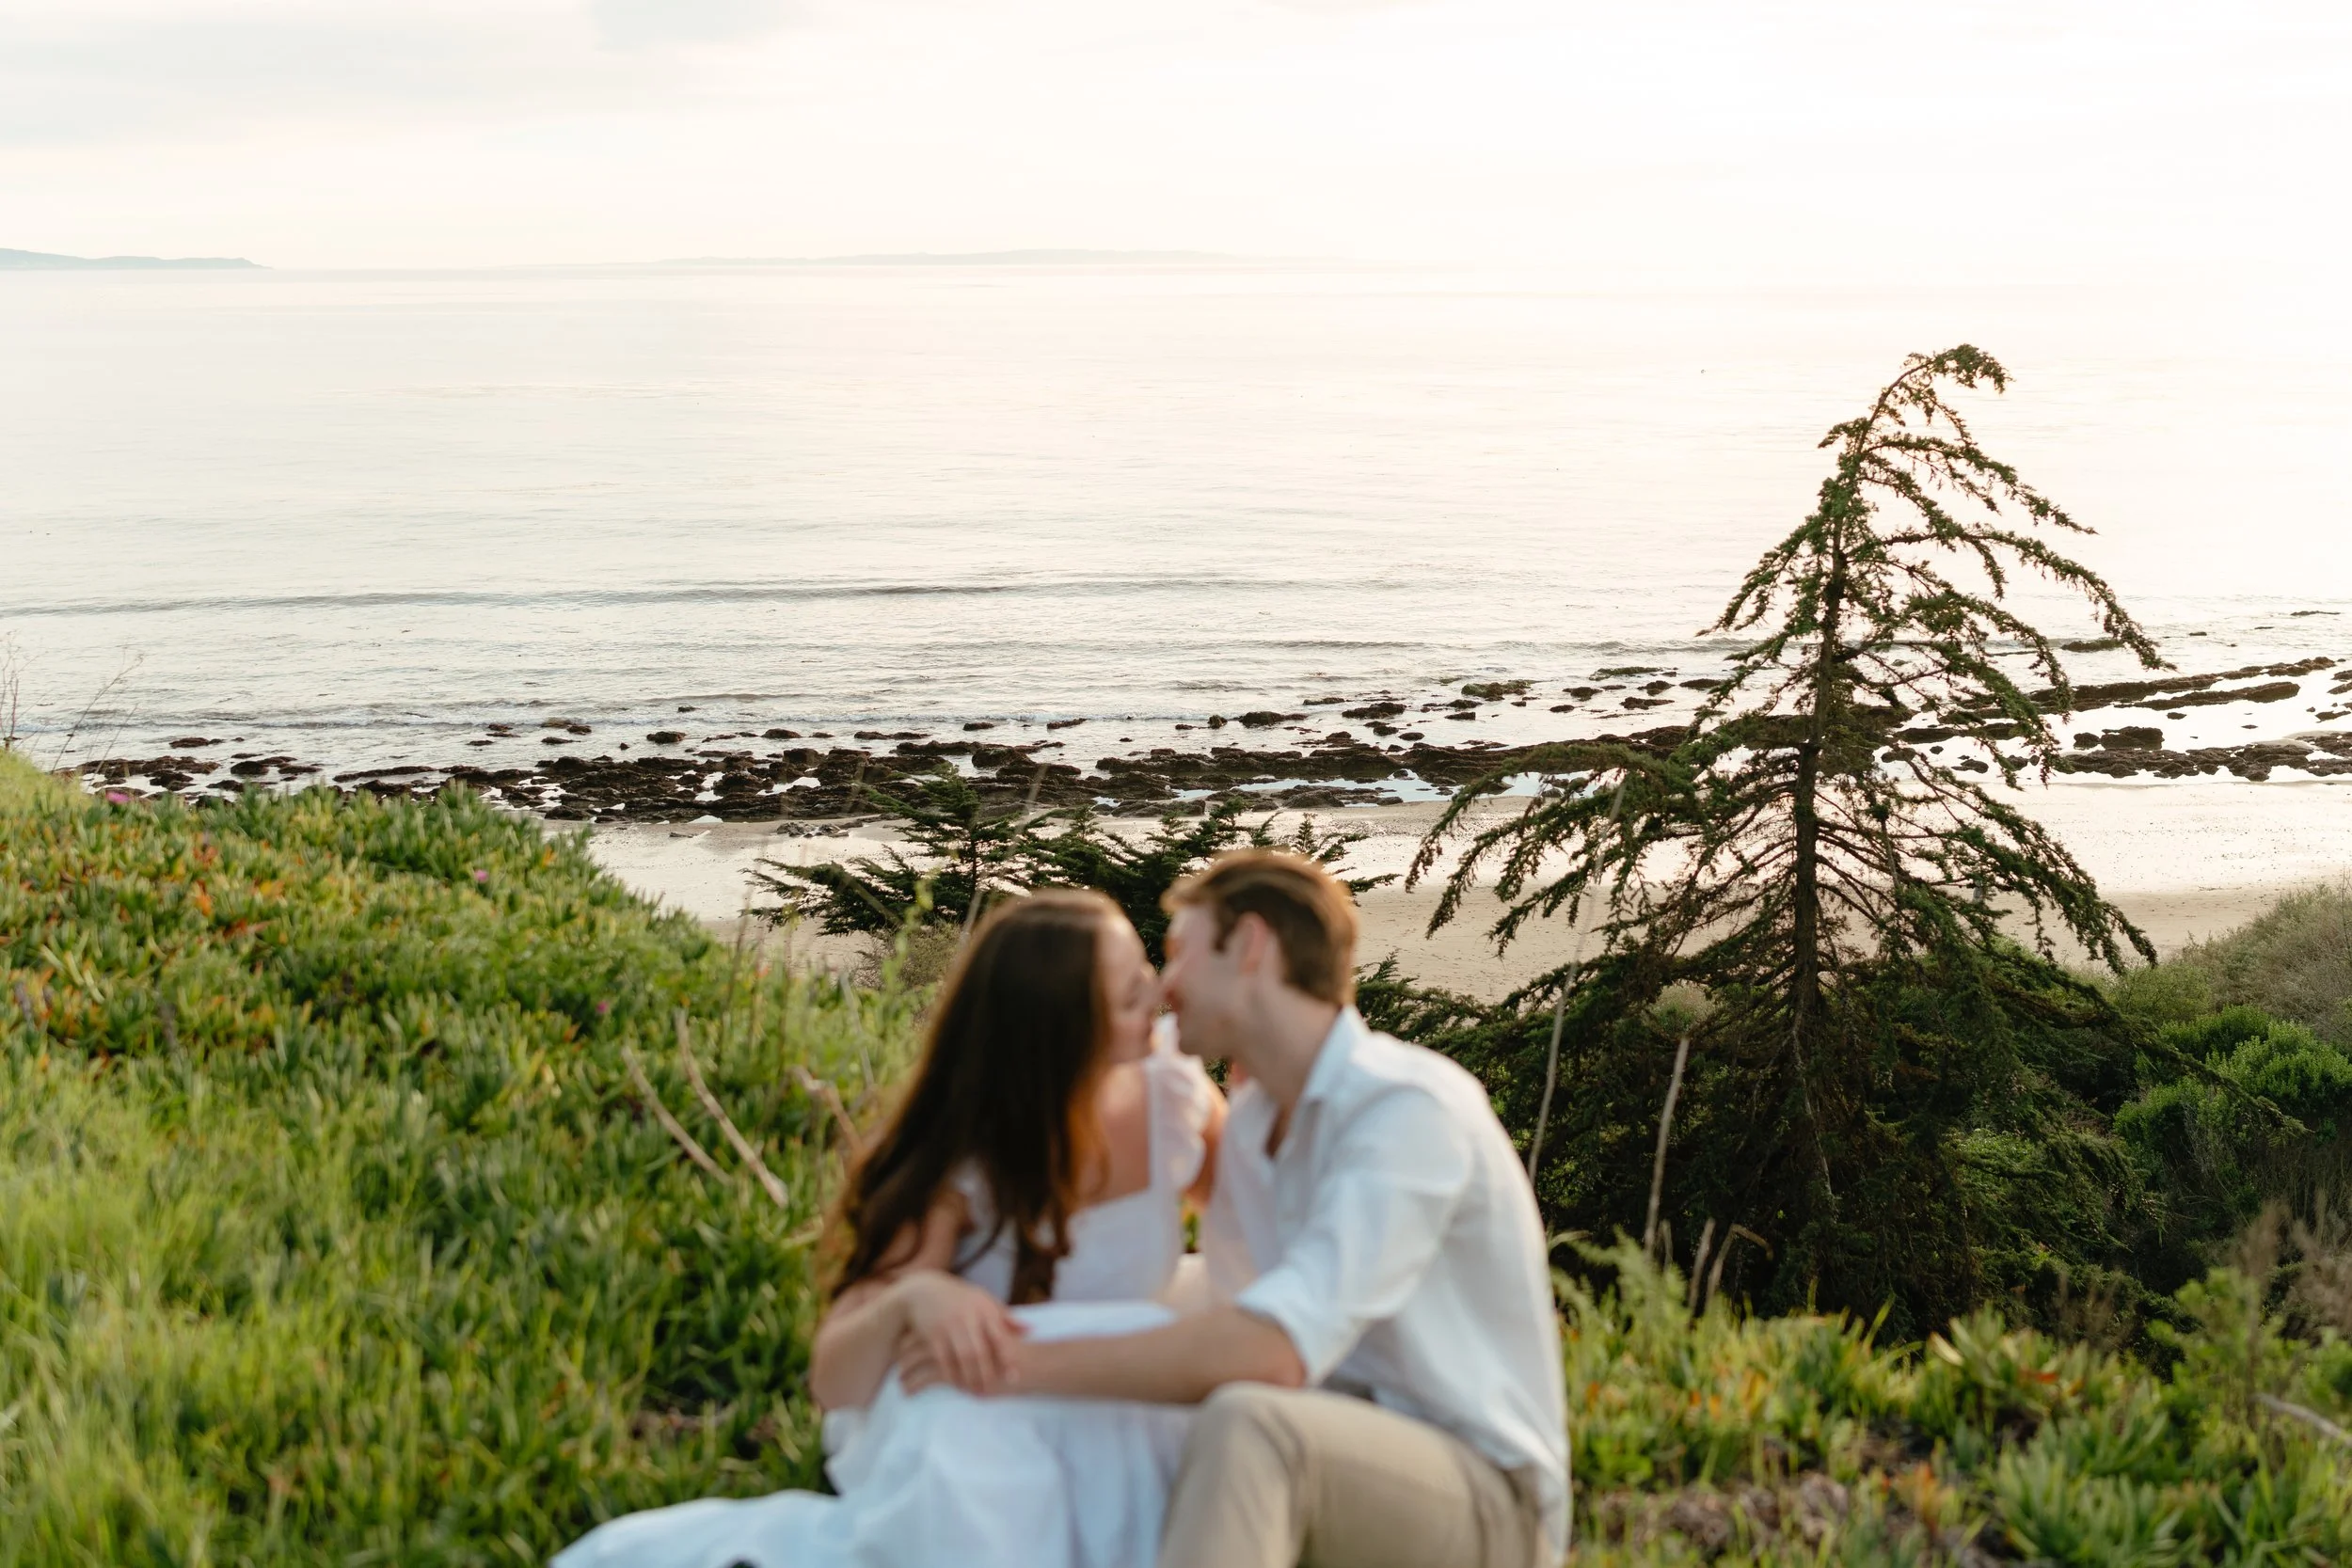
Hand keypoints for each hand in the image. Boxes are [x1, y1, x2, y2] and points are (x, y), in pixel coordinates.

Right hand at [894, 1272, 1023, 1394]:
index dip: (1007, 1358)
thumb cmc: (960, 1298)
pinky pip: (944, 1360)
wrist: (924, 1290)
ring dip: (971, 1378)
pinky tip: (958, 1385)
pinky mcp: (933, 1335)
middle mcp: (967, 1317)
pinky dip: (952, 1375)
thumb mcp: (984, 1300)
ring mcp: (949, 1326)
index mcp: (984, 1308)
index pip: (999, 1335)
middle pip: (981, 1351)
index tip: (1014, 1376)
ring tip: (978, 1392)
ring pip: (963, 1358)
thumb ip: (1006, 1317)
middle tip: (995, 1391)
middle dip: (988, 1374)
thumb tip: (1031, 1330)